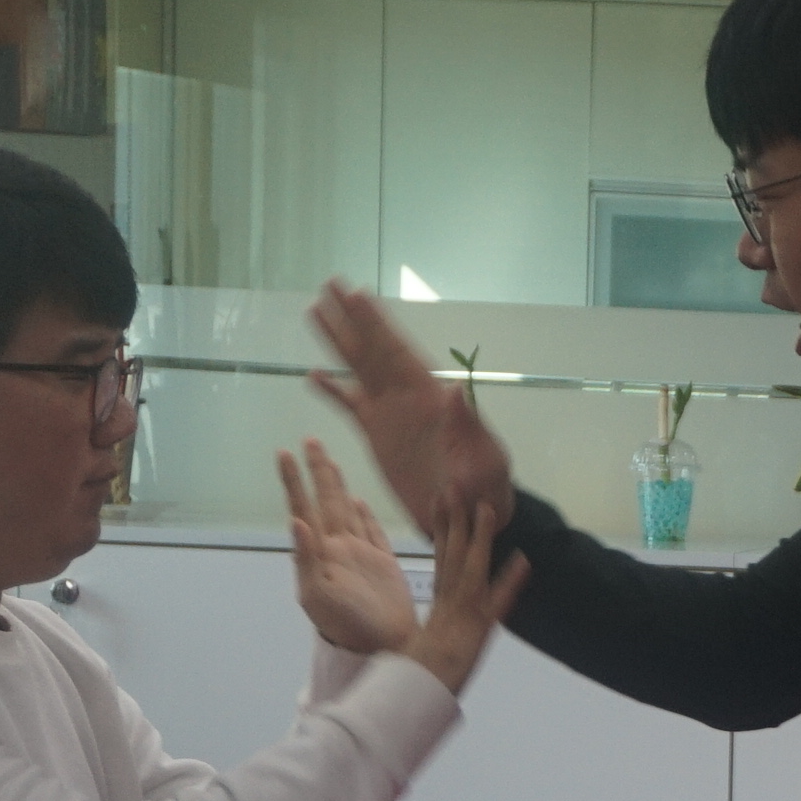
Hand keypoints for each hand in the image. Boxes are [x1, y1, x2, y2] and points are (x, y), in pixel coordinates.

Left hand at [279, 441, 416, 659]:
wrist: (382, 647)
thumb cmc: (347, 626)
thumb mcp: (318, 595)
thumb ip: (305, 558)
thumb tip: (296, 521)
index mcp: (320, 552)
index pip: (303, 507)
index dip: (294, 480)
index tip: (284, 453)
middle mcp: (337, 548)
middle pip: (326, 501)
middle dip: (317, 471)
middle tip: (310, 440)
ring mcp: (360, 555)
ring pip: (347, 510)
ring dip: (338, 486)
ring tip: (331, 462)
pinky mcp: (383, 565)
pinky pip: (372, 532)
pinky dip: (366, 515)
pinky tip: (360, 502)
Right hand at [306, 280, 515, 531]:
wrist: (471, 517)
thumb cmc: (487, 487)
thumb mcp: (485, 458)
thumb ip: (468, 426)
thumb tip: (455, 390)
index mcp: (431, 396)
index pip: (398, 351)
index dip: (377, 323)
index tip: (357, 293)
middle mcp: (407, 396)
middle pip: (373, 348)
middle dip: (352, 317)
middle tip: (329, 283)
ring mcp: (390, 413)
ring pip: (358, 368)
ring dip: (337, 341)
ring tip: (315, 311)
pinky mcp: (378, 435)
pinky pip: (350, 405)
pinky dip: (332, 391)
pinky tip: (313, 376)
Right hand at [405, 488, 525, 697]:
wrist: (419, 693)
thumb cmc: (424, 673)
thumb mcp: (429, 640)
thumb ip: (435, 621)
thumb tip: (436, 615)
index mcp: (440, 601)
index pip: (440, 556)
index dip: (441, 527)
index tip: (438, 500)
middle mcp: (451, 600)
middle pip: (452, 552)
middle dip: (455, 519)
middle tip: (454, 486)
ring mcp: (465, 611)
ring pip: (472, 567)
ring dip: (481, 537)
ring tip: (488, 508)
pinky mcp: (480, 628)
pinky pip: (498, 602)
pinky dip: (511, 581)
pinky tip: (524, 560)